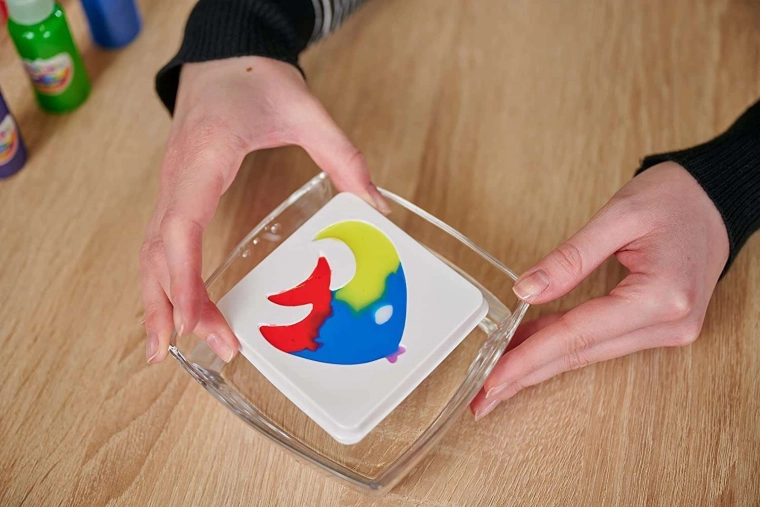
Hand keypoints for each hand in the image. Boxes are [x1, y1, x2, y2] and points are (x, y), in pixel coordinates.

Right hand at [141, 56, 387, 363]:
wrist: (223, 58)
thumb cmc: (253, 79)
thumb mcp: (305, 109)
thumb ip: (342, 154)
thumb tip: (376, 205)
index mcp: (203, 159)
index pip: (182, 229)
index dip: (184, 279)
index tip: (195, 322)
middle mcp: (178, 179)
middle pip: (158, 252)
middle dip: (170, 305)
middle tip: (193, 352)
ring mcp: (172, 187)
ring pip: (149, 252)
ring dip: (154, 300)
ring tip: (160, 349)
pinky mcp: (177, 194)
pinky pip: (159, 244)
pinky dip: (160, 281)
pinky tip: (170, 309)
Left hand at [470, 161, 728, 419]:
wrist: (717, 199)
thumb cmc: (677, 199)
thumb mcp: (619, 215)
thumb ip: (570, 257)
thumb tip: (526, 290)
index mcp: (660, 297)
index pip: (578, 336)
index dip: (530, 358)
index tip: (494, 376)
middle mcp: (668, 324)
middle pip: (581, 354)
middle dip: (527, 374)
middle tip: (485, 394)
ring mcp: (667, 330)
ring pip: (588, 352)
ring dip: (541, 361)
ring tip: (498, 372)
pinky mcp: (658, 326)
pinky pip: (600, 341)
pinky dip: (563, 345)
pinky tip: (532, 347)